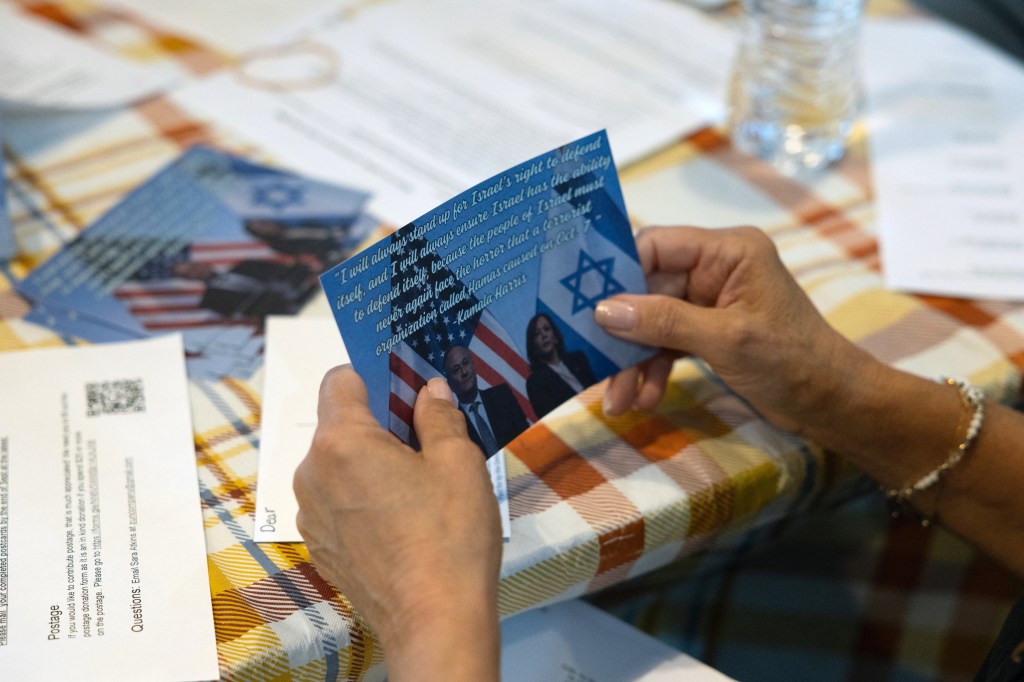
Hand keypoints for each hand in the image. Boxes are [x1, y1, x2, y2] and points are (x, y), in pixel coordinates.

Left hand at [293, 366, 500, 680]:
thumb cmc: (449, 537)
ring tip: (417, 486)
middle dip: (378, 424)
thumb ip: (439, 417)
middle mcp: (312, 474)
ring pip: (338, 465)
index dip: (374, 375)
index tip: (406, 386)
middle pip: (339, 425)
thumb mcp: (459, 463)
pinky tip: (401, 519)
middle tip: (425, 439)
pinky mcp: (320, 547)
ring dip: (369, 463)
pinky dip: (362, 498)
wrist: (435, 623)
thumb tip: (430, 392)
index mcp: (342, 442)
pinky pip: (337, 502)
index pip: (340, 380)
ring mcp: (311, 514)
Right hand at [595, 225, 868, 433]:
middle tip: (596, 368)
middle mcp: (716, 268)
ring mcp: (712, 301)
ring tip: (619, 400)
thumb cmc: (792, 361)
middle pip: (647, 290)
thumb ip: (664, 321)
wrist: (833, 404)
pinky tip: (644, 396)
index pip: (656, 246)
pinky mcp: (710, 331)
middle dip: (623, 334)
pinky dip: (653, 367)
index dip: (619, 275)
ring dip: (633, 359)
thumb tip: (604, 311)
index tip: (586, 308)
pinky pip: (667, 341)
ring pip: (652, 321)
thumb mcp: (725, 340)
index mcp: (728, 251)